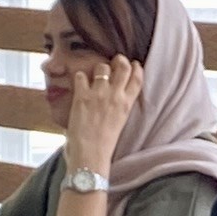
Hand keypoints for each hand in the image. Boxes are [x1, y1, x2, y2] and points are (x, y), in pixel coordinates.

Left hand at [60, 54, 143, 173]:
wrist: (90, 155)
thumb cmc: (104, 145)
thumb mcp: (118, 124)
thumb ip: (117, 109)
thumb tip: (112, 101)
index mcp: (126, 105)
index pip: (137, 79)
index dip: (136, 68)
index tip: (133, 64)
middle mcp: (115, 96)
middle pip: (122, 67)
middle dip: (119, 60)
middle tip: (115, 61)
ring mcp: (98, 94)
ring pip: (102, 66)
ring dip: (98, 68)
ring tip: (94, 75)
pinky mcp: (82, 96)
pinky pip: (81, 76)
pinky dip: (80, 77)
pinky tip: (79, 83)